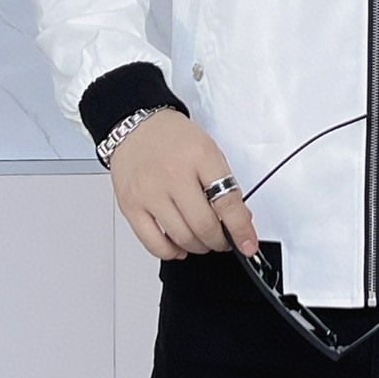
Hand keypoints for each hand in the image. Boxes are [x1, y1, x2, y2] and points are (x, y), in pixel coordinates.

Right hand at [108, 108, 260, 261]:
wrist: (135, 125)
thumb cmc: (172, 138)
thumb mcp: (208, 150)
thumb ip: (223, 182)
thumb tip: (238, 218)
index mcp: (200, 157)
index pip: (227, 202)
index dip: (241, 229)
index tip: (248, 244)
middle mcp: (174, 175)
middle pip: (204, 225)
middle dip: (220, 241)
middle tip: (223, 240)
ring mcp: (150, 193)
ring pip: (182, 238)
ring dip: (199, 247)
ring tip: (203, 240)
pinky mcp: (131, 206)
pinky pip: (153, 243)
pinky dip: (171, 252)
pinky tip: (179, 246)